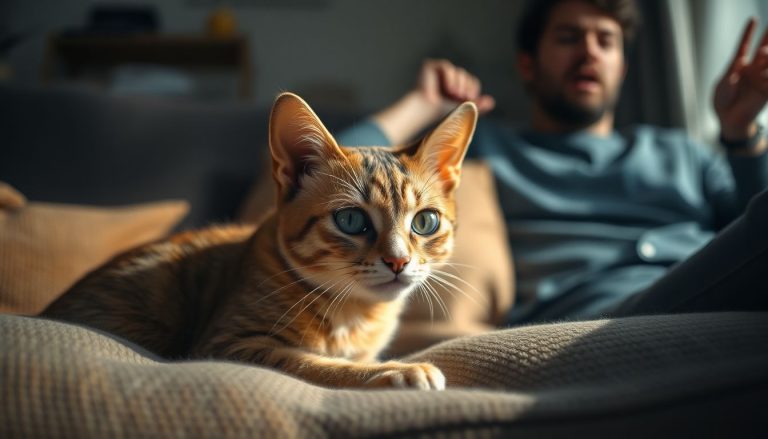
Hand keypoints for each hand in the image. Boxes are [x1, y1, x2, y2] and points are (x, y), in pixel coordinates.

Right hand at [373, 59, 495, 143]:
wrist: (424, 112)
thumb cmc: (439, 113)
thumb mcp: (462, 109)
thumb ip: (477, 105)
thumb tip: (492, 101)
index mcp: (455, 86)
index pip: (471, 82)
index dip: (472, 90)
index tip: (469, 99)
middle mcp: (447, 77)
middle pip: (465, 76)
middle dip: (466, 87)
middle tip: (460, 97)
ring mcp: (438, 71)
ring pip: (458, 72)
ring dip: (459, 83)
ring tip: (453, 94)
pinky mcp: (429, 67)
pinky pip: (446, 67)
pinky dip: (449, 77)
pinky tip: (448, 88)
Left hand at [714, 19, 767, 140]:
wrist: (728, 119)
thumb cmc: (722, 101)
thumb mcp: (723, 84)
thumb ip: (732, 72)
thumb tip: (741, 59)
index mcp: (739, 66)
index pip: (745, 46)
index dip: (749, 33)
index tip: (753, 20)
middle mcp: (752, 69)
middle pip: (762, 50)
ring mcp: (760, 78)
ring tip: (764, 51)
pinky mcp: (766, 90)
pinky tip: (766, 71)